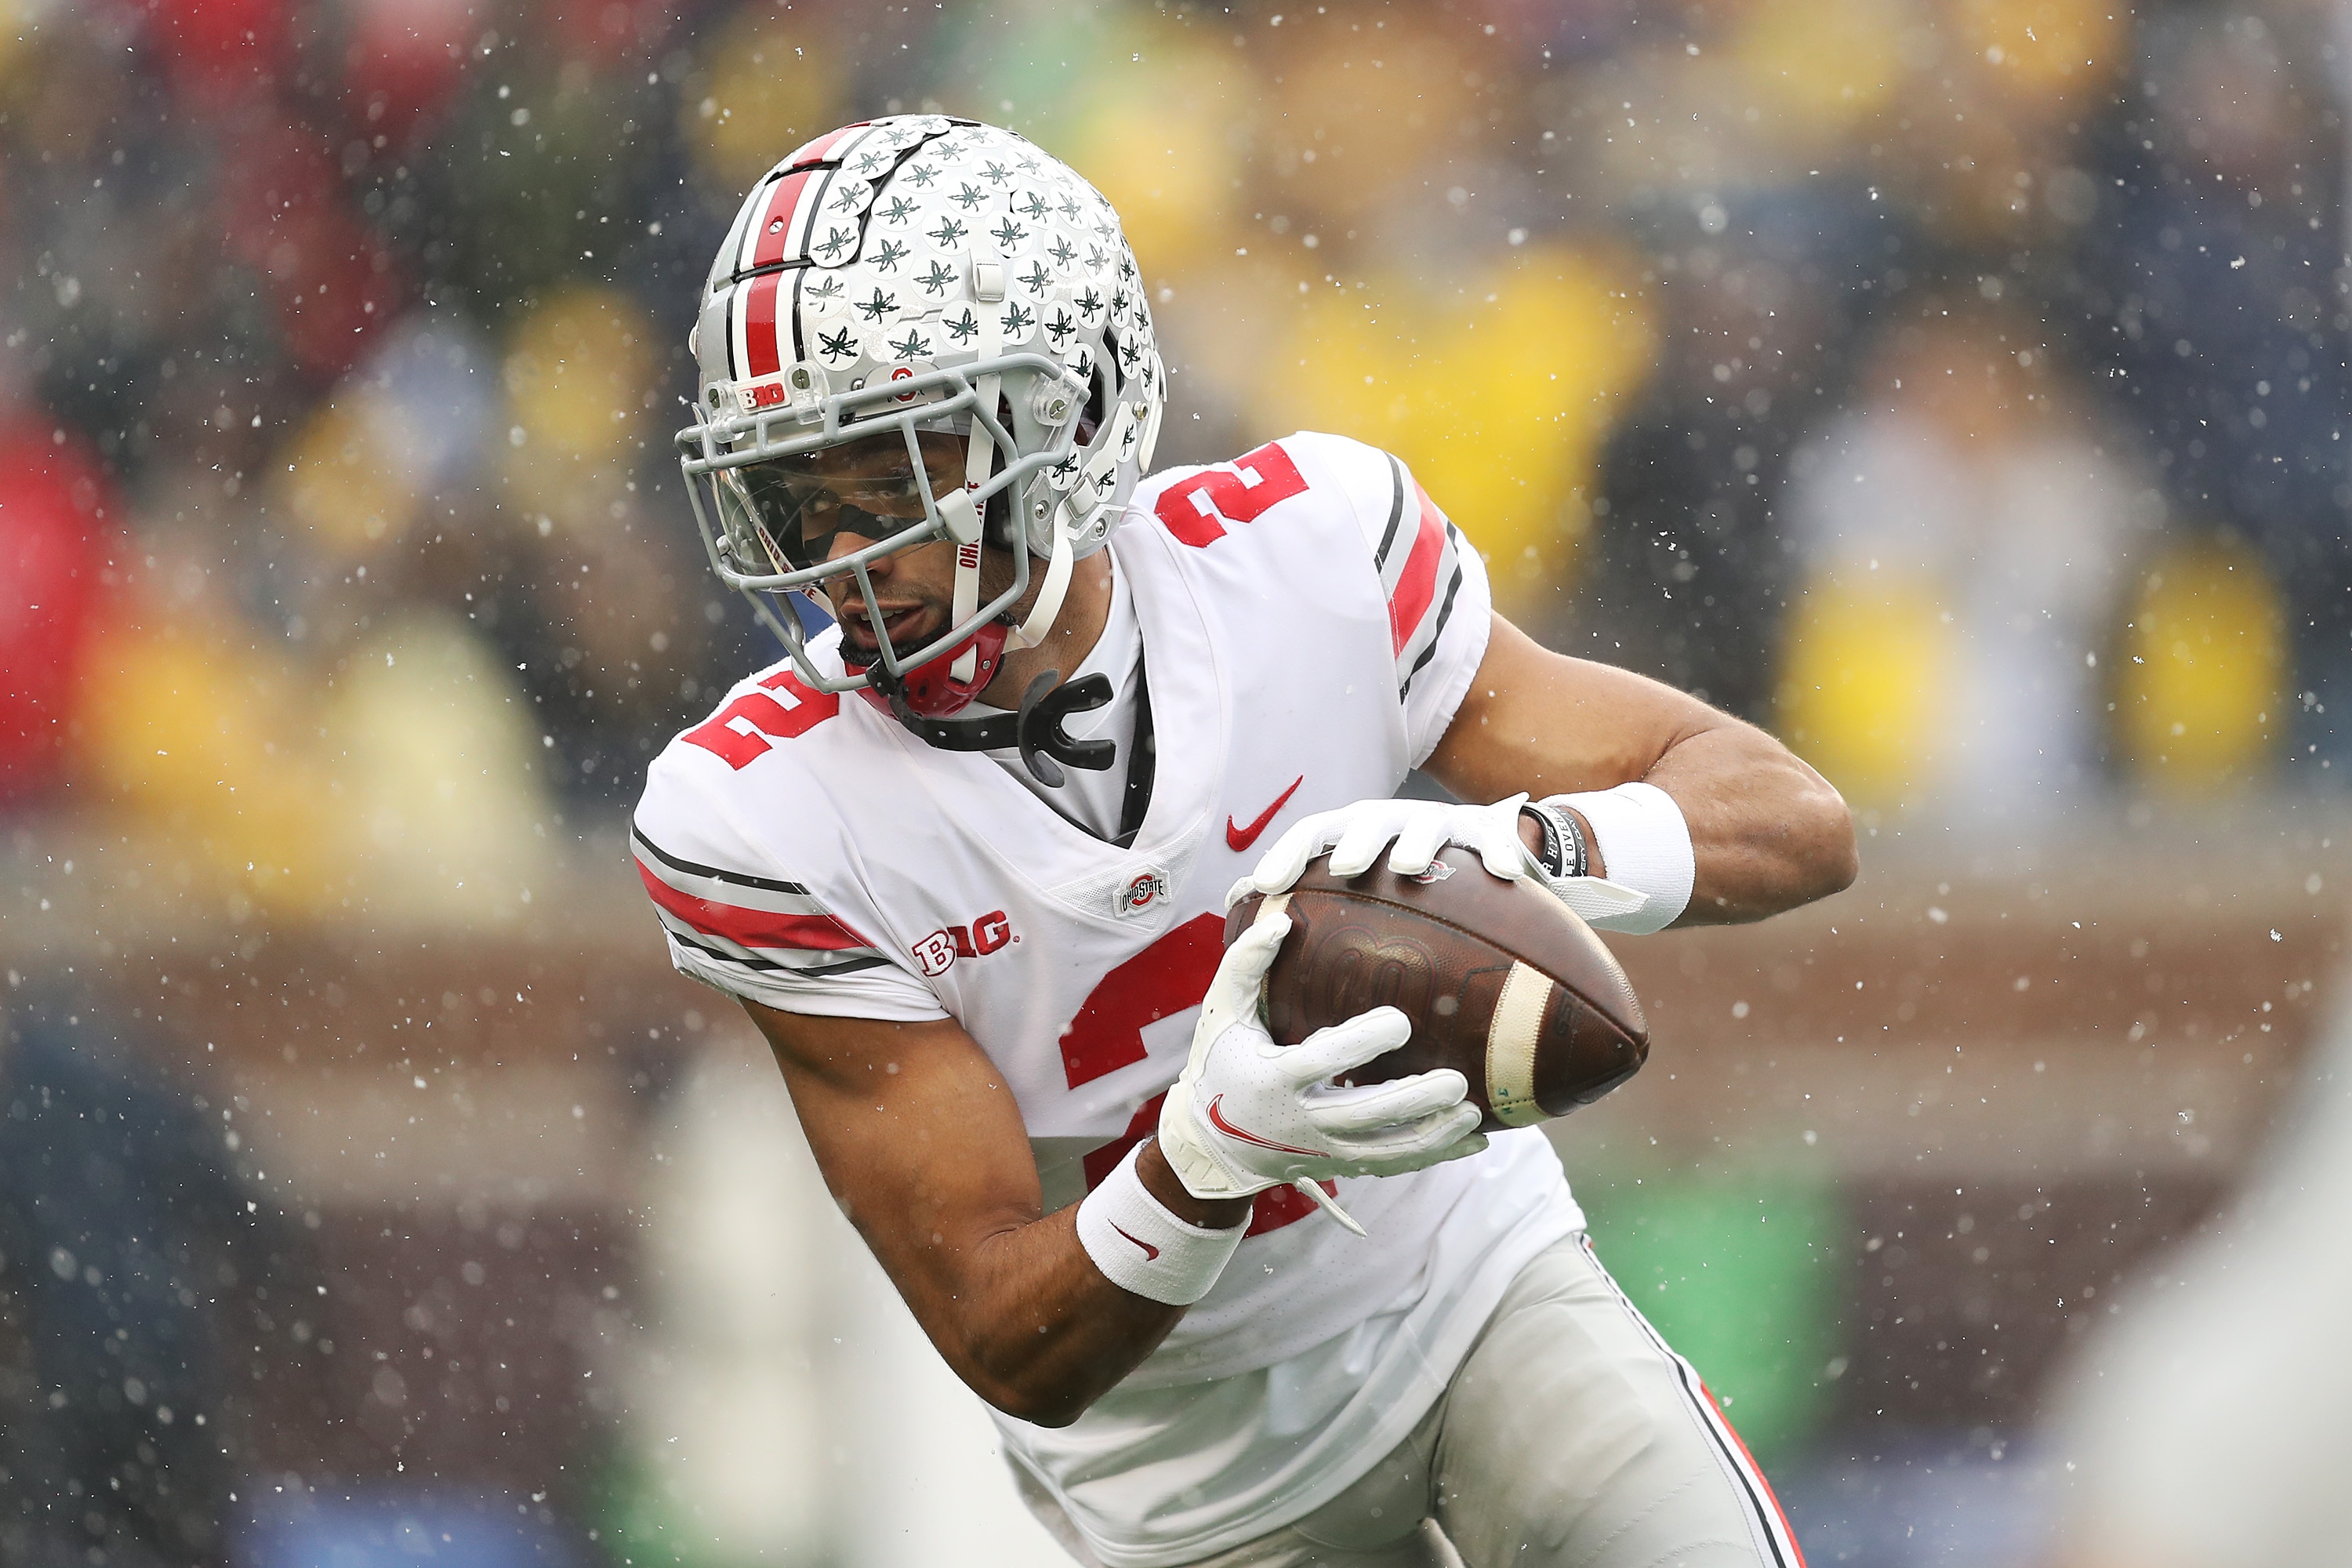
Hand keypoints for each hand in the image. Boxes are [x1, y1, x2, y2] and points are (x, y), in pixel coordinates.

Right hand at [1157, 908, 1486, 1224]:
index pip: (1323, 1062)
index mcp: (1273, 1079)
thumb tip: (1283, 920)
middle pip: (1365, 1116)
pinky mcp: (1339, 1166)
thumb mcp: (1222, 1013)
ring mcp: (1323, 1149)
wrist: (1211, 1144)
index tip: (1401, 1021)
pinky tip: (1472, 1141)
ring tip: (1473, 1114)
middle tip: (1456, 1080)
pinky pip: (1392, 1165)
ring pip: (1386, 1150)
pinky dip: (1434, 1155)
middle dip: (1414, 1101)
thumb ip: (1246, 965)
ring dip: (1433, 1135)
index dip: (1363, 1044)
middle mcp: (1300, 1121)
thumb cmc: (1220, 1064)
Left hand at [1229, 793, 1533, 907]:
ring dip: (1415, 842)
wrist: (1463, 846)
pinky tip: (1505, 875)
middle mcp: (1390, 819)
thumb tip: (1230, 906)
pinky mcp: (1483, 833)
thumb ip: (1298, 889)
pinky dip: (1498, 854)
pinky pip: (1493, 842)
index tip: (1265, 884)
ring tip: (1408, 865)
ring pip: (1426, 825)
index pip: (1311, 832)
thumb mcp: (1348, 876)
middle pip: (1366, 821)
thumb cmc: (1389, 872)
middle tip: (1342, 867)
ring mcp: (1438, 823)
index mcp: (1349, 830)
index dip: (1287, 853)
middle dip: (1352, 841)